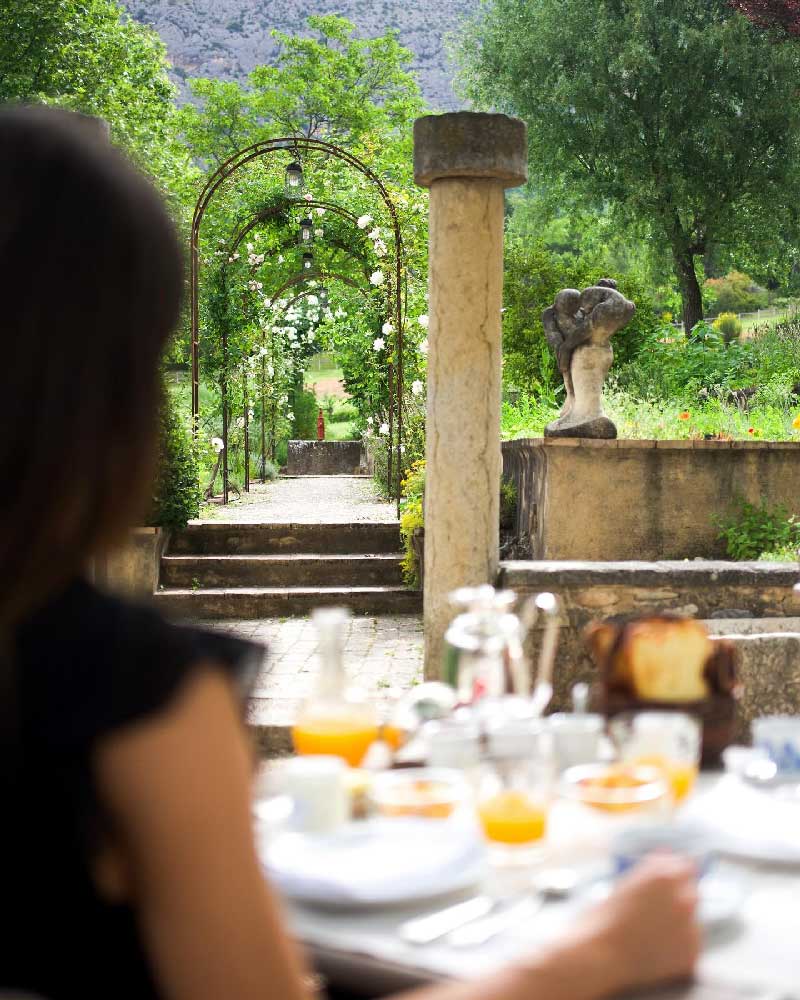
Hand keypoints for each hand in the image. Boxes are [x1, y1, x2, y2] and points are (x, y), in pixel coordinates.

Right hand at [574, 854, 700, 995]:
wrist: (600, 958)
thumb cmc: (604, 919)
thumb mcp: (624, 885)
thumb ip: (650, 872)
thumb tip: (665, 861)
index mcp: (666, 876)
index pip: (686, 866)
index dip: (675, 873)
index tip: (667, 883)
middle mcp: (685, 899)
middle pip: (691, 892)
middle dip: (678, 898)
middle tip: (655, 911)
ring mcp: (692, 928)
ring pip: (692, 921)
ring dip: (679, 924)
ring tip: (650, 934)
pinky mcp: (692, 955)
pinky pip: (690, 946)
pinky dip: (678, 947)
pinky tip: (656, 950)